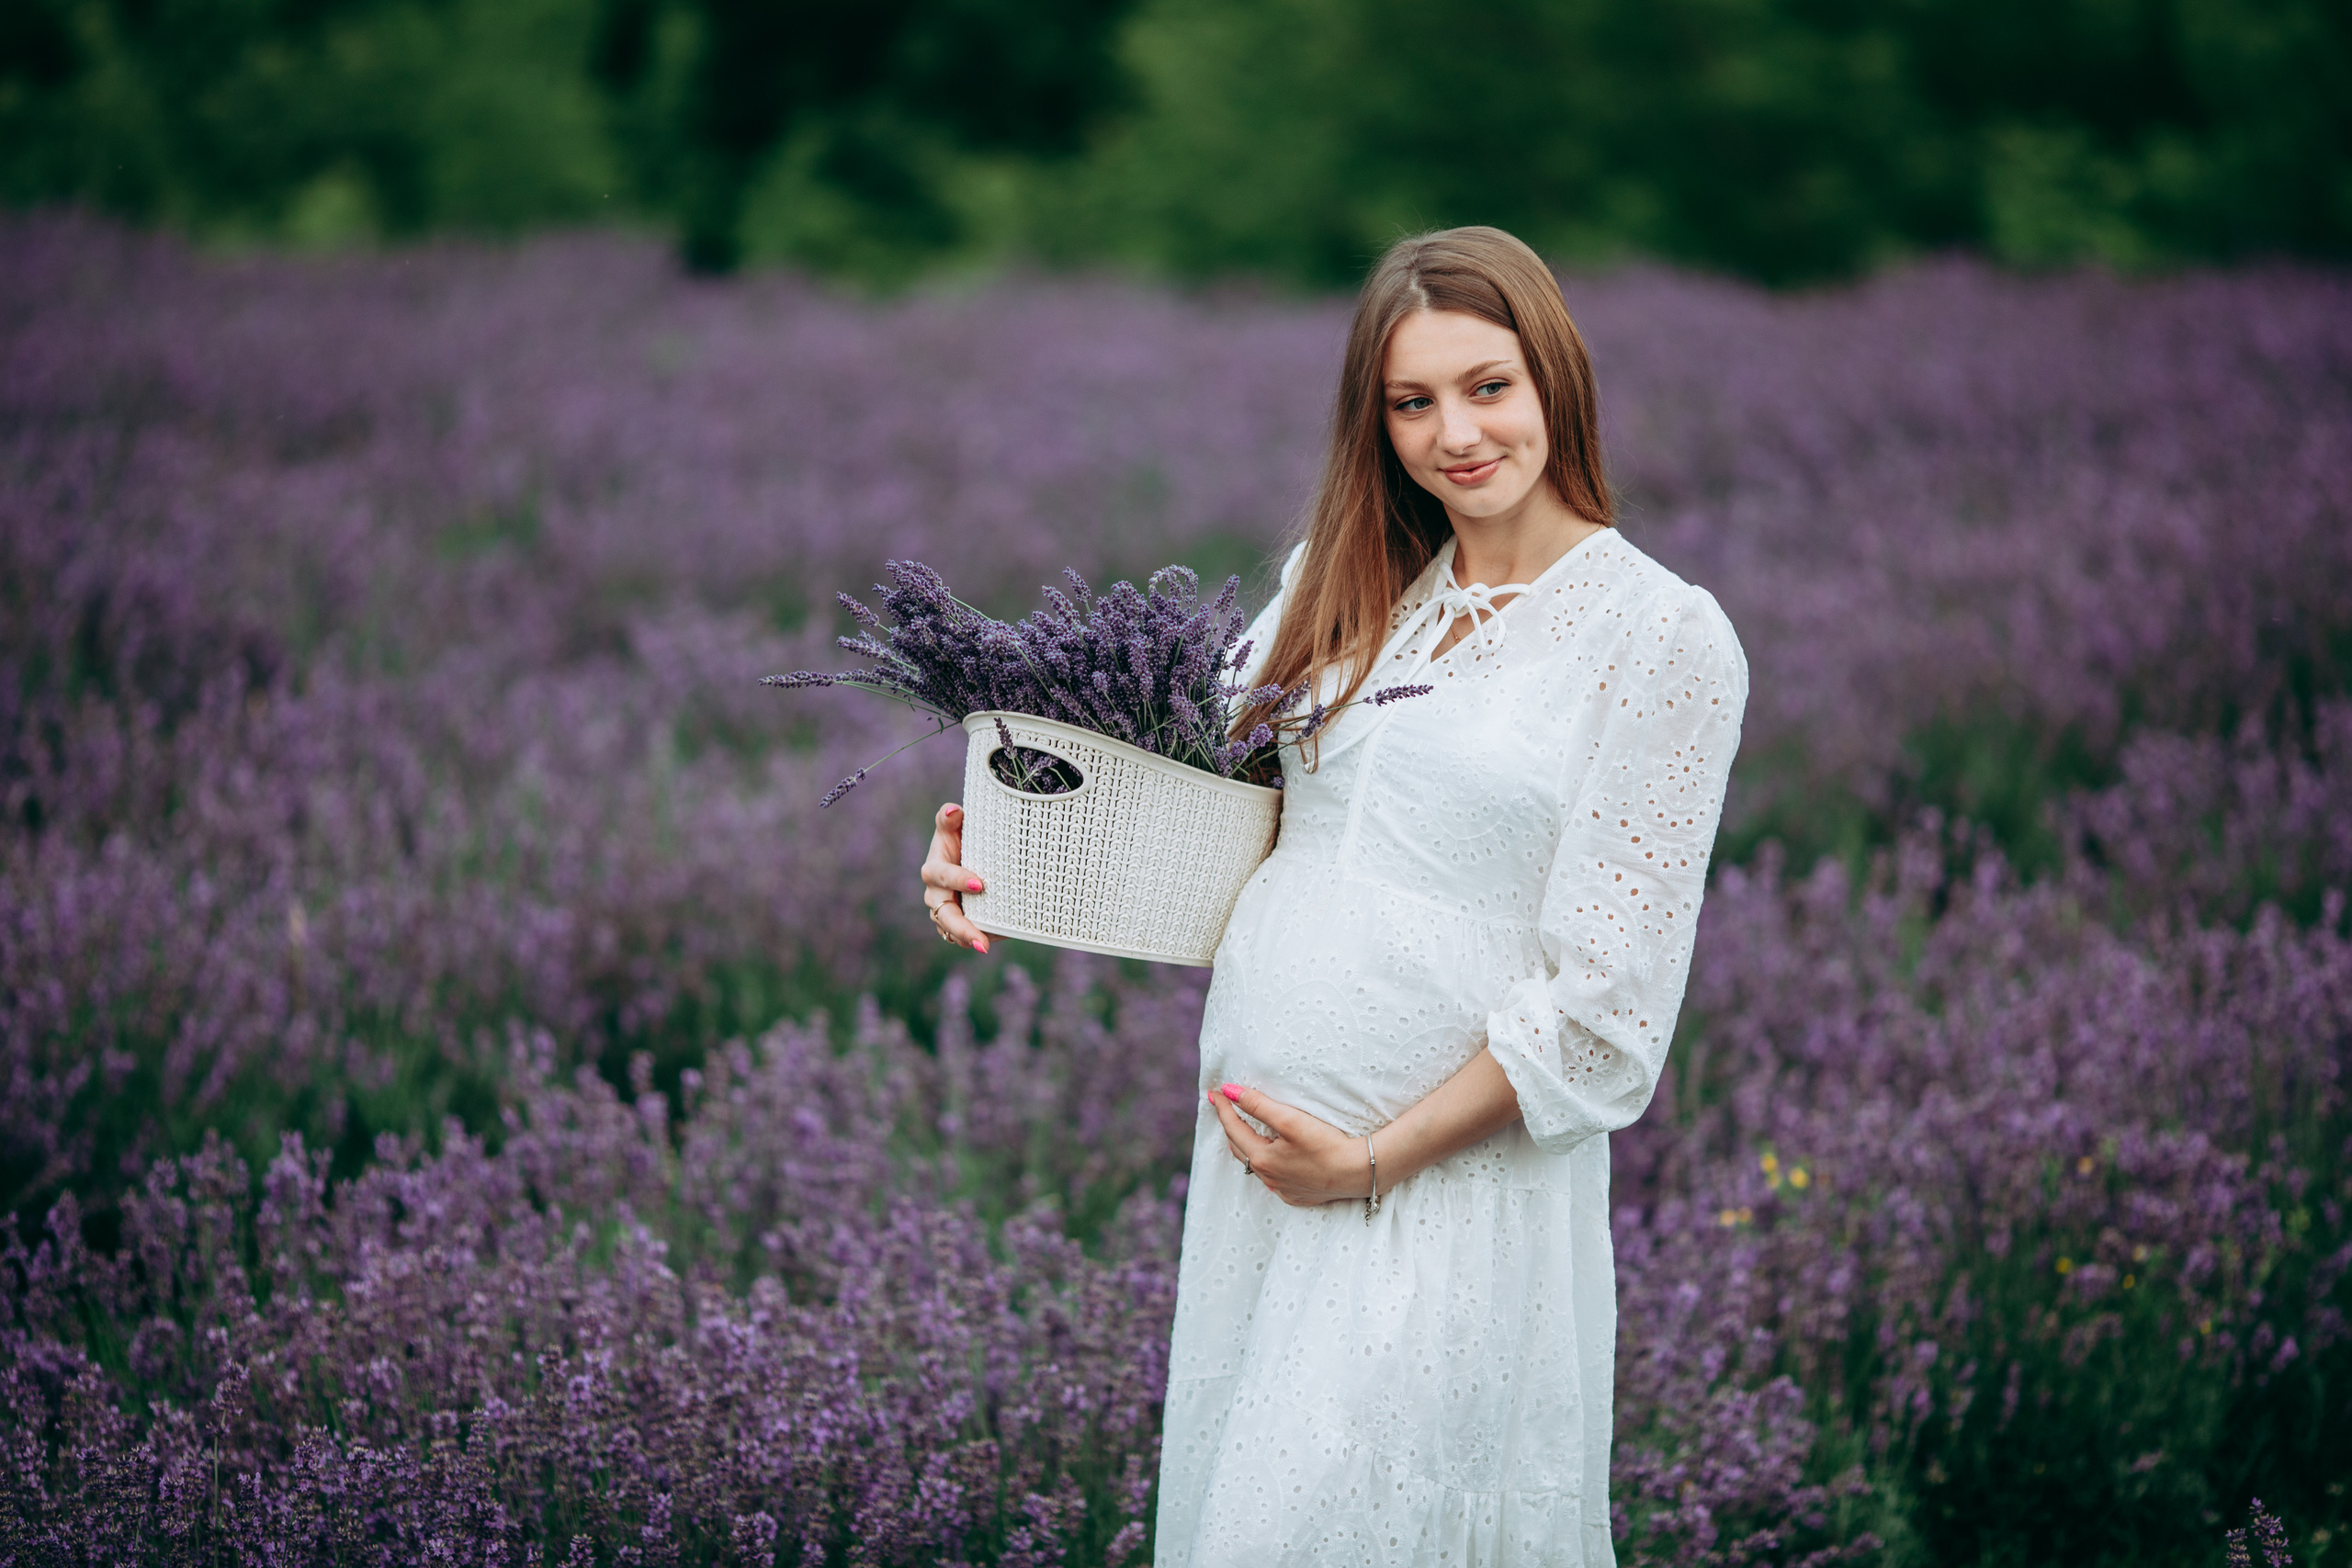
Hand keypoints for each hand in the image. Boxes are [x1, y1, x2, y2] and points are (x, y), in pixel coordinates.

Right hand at [920, 802, 989, 952]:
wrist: (968, 858)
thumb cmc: (961, 840)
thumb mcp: (954, 828)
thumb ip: (949, 819)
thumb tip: (953, 810)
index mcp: (934, 870)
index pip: (943, 876)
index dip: (958, 880)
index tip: (979, 884)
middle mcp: (935, 895)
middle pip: (944, 915)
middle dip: (962, 928)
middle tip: (981, 941)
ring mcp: (944, 913)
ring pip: (952, 931)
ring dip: (968, 939)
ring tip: (986, 946)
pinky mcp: (955, 925)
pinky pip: (962, 938)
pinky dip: (978, 938)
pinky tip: (996, 939)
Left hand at [1209, 1083, 1377, 1207]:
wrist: (1359, 1172)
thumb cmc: (1326, 1144)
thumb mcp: (1290, 1120)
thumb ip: (1257, 1105)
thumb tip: (1228, 1091)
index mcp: (1262, 1159)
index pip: (1233, 1128)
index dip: (1223, 1108)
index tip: (1214, 1092)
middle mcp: (1268, 1178)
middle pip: (1240, 1149)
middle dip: (1230, 1127)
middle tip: (1224, 1109)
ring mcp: (1283, 1190)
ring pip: (1256, 1166)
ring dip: (1247, 1147)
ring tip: (1242, 1132)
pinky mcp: (1298, 1196)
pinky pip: (1274, 1179)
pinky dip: (1267, 1165)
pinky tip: (1272, 1159)